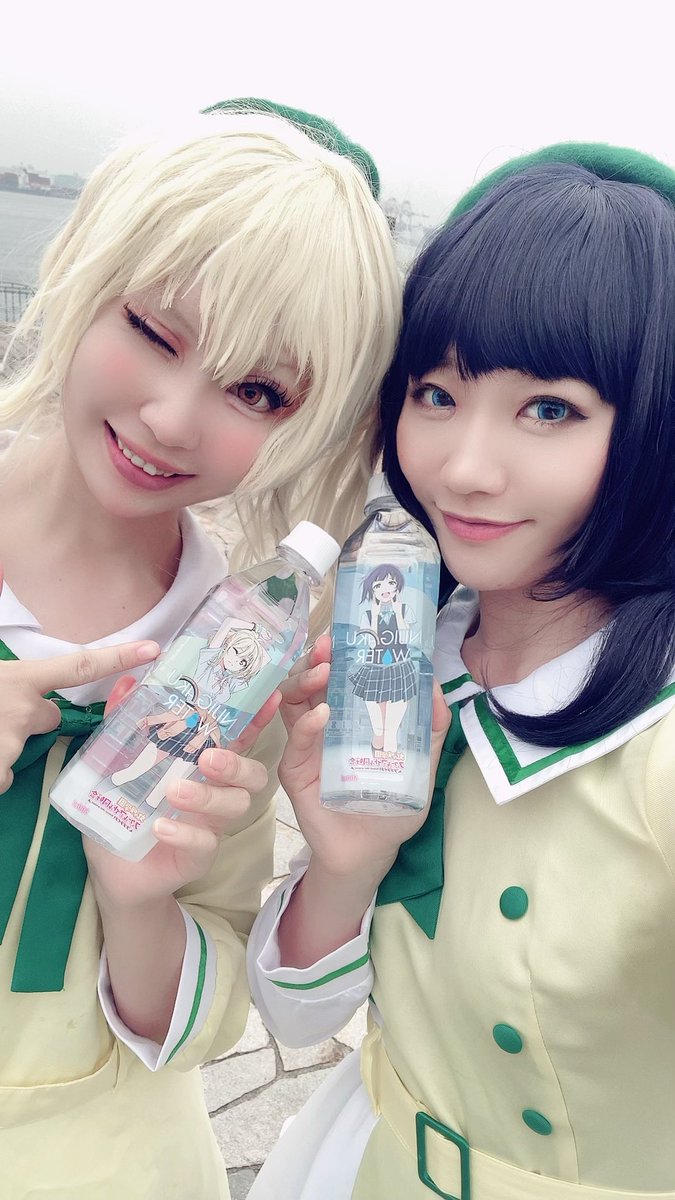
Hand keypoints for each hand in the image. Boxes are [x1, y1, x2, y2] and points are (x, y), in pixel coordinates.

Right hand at [0, 568, 158, 794]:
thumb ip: (9, 680)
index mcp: (17, 679)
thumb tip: (26, 677)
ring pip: (17, 750)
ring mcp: (7, 742)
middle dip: (30, 719)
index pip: (78, 666)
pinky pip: (0, 777)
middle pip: (49, 718)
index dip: (117, 657)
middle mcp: (20, 708)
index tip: (154, 651)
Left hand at [84, 690, 279, 906]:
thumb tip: (127, 682)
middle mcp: (217, 791)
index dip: (257, 719)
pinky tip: (161, 827)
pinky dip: (185, 833)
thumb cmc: (123, 810)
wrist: (112, 870)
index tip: (270, 697)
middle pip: (252, 774)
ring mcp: (212, 825)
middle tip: (207, 758)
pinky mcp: (199, 856)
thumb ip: (126, 725)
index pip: (238, 738)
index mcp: (203, 763)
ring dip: (208, 796)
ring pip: (235, 806)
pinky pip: (206, 843)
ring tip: (174, 792)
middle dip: (236, 763)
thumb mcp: (117, 764)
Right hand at [278, 637, 449, 884]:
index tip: (350, 634)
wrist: (371, 852)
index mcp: (351, 717)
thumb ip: (431, 730)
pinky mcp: (295, 771)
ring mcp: (306, 746)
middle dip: (318, 659)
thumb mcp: (421, 766)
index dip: (342, 653)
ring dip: (305, 682)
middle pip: (312, 681)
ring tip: (323, 672)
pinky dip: (306, 724)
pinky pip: (294, 741)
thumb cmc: (392, 808)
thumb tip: (435, 686)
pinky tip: (322, 715)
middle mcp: (324, 725)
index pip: (342, 676)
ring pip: (294, 702)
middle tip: (329, 647)